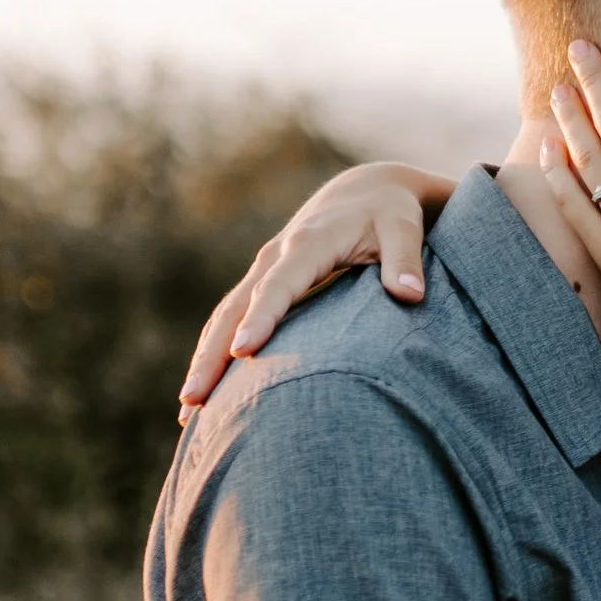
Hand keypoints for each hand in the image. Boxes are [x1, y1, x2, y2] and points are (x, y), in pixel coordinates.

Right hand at [178, 161, 449, 418]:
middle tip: (193, 399)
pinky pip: (231, 318)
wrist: (366, 191)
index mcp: (307, 243)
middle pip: (235, 308)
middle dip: (212, 353)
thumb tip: (411, 295)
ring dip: (204, 359)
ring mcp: (264, 270)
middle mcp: (275, 256)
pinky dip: (213, 350)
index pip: (278, 285)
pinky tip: (207, 390)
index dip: (261, 317)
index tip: (243, 352)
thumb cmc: (389, 212)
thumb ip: (406, 260)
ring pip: (223, 317)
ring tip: (189, 409)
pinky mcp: (263, 283)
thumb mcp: (404, 227)